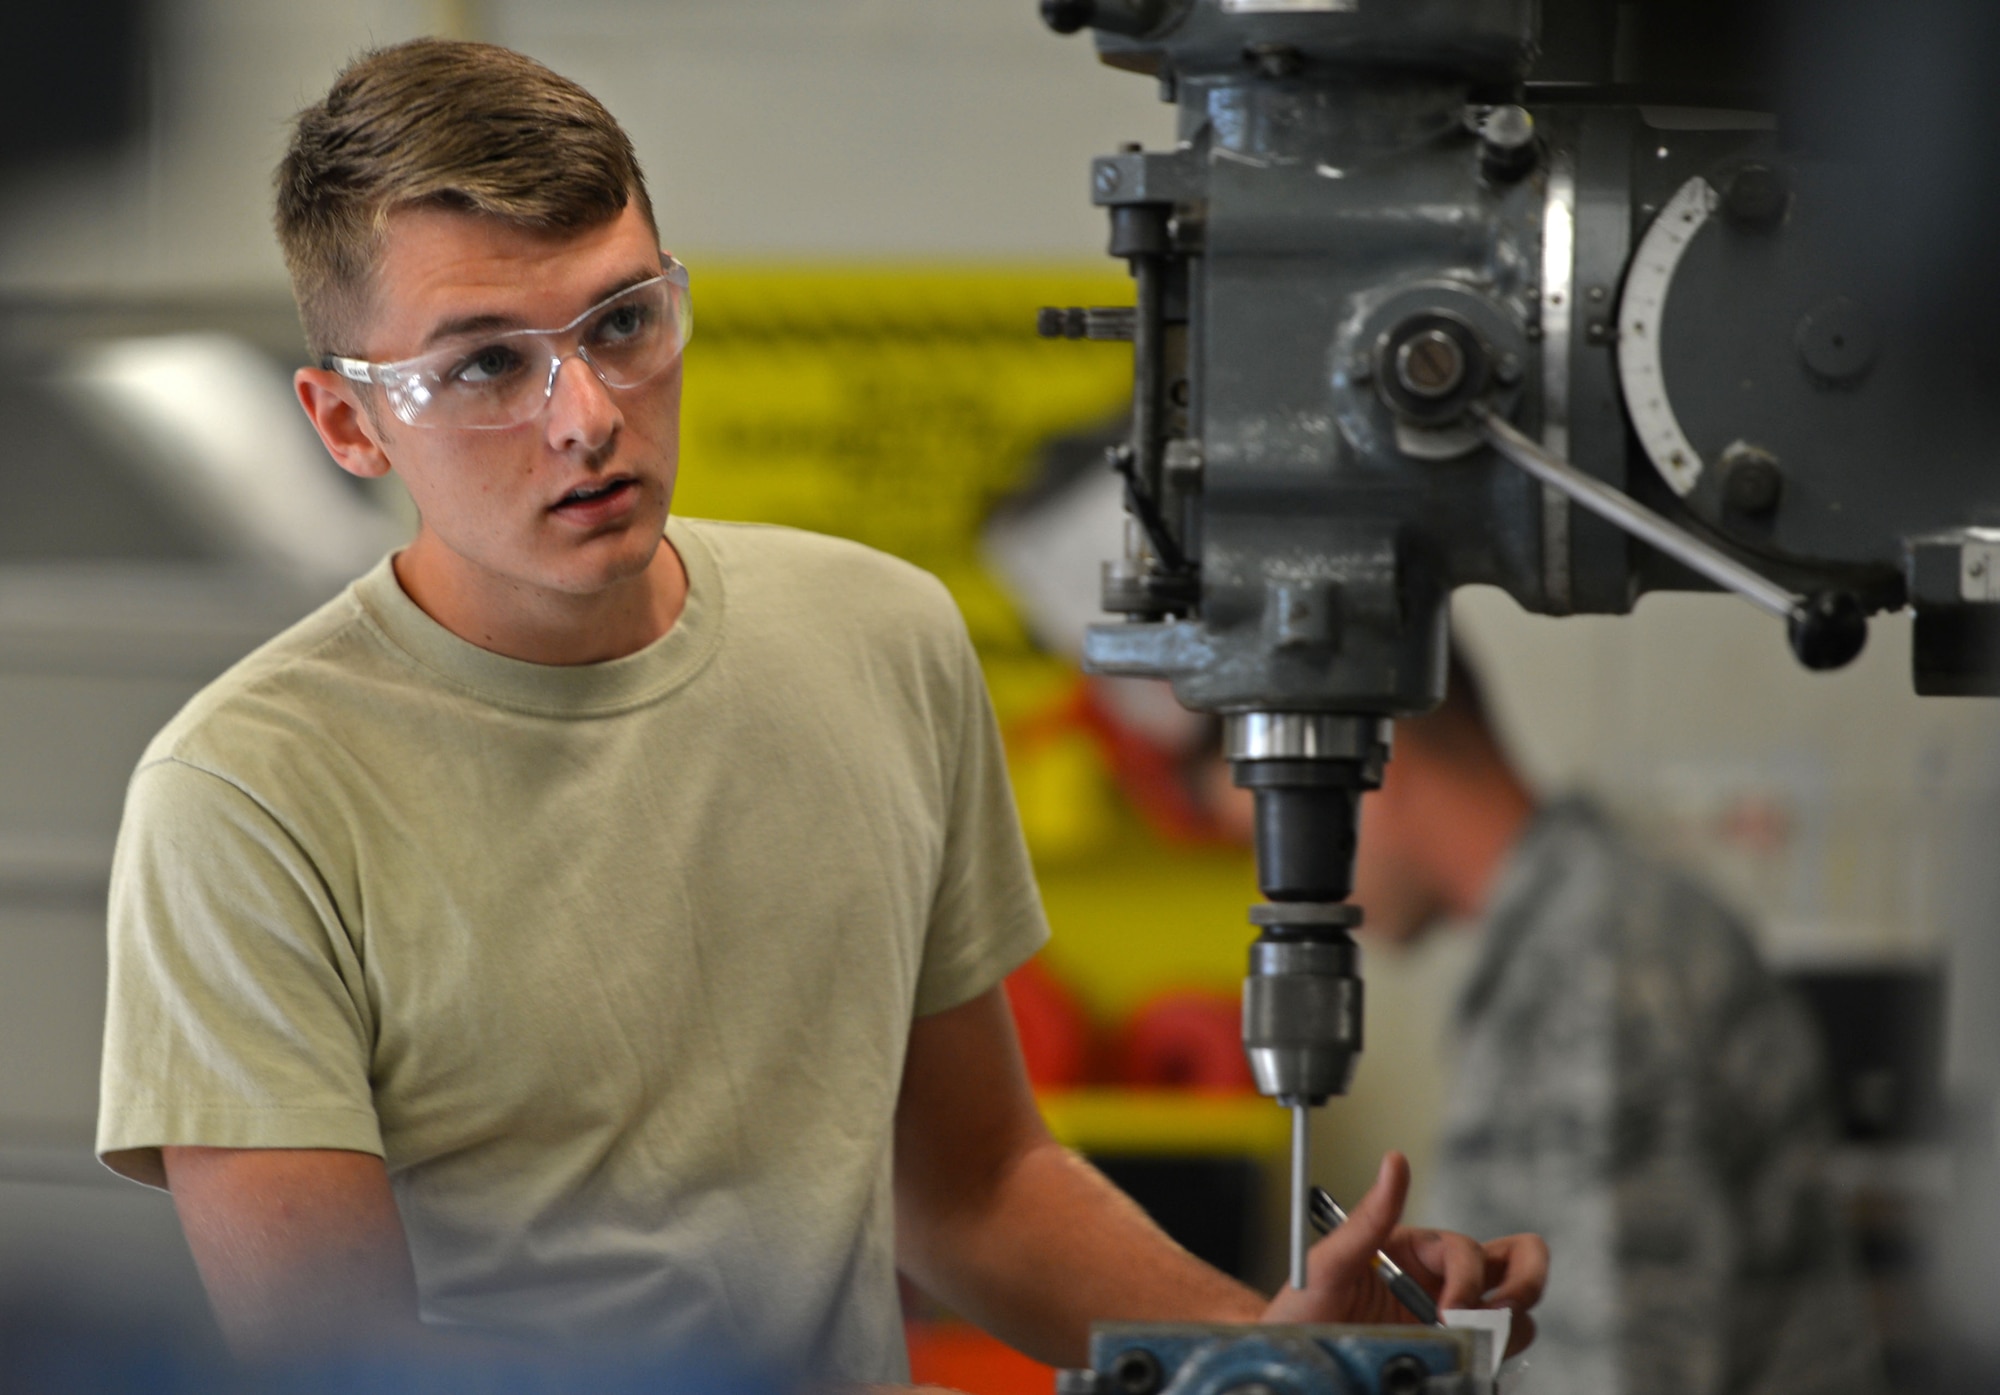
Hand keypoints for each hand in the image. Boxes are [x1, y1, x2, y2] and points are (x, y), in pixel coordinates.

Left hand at [1259, 1152, 1547, 1356]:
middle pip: (1519, 1263)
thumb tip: (1394, 1161)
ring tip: (1475, 1349)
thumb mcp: (1326, 1265)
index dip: (1467, 1281)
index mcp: (1419, 1251)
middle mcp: (1444, 1280)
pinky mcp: (1457, 1356)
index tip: (1447, 1314)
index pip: (1470, 1252)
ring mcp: (1455, 1321)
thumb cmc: (1304, 1312)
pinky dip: (1498, 1358)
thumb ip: (1366, 1219)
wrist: (1295, 1367)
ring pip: (1517, 1313)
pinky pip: (1500, 1353)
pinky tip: (1466, 1364)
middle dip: (1524, 1286)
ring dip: (1510, 1330)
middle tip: (1498, 1319)